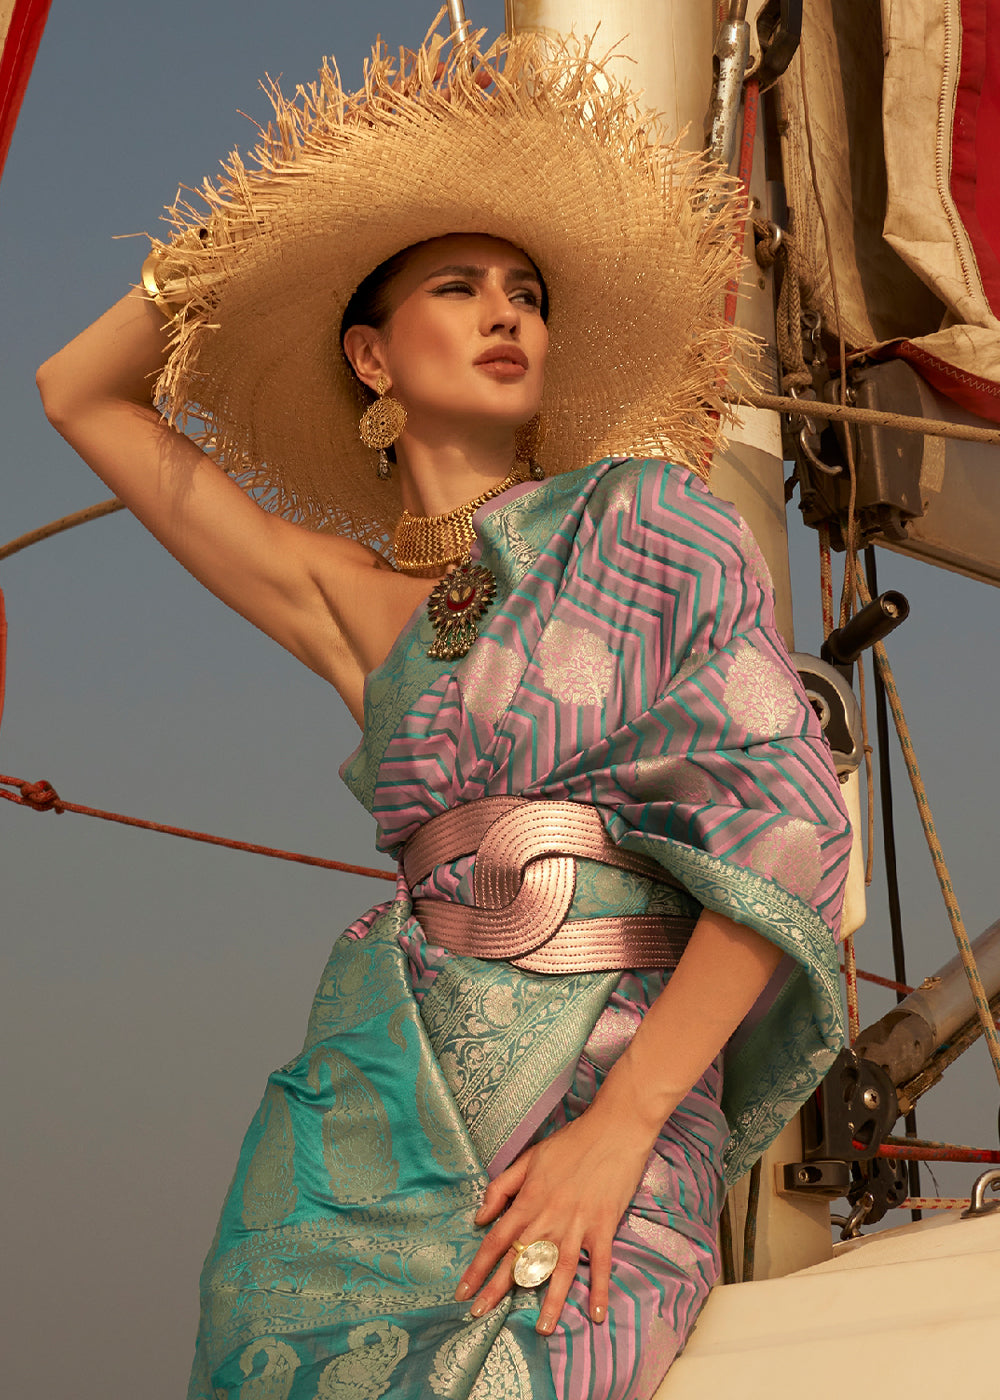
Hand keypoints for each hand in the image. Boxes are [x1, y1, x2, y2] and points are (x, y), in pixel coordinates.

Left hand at [453, 1100, 658, 1333]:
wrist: (613, 1130)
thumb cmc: (570, 1142)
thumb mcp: (529, 1158)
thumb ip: (502, 1187)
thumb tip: (480, 1218)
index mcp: (529, 1201)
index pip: (496, 1240)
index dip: (478, 1267)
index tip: (463, 1292)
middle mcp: (549, 1218)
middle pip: (520, 1260)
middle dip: (498, 1290)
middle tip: (480, 1316)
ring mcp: (578, 1225)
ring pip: (560, 1270)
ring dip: (550, 1301)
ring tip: (542, 1330)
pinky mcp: (604, 1227)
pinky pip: (600, 1264)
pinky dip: (599, 1290)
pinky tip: (596, 1315)